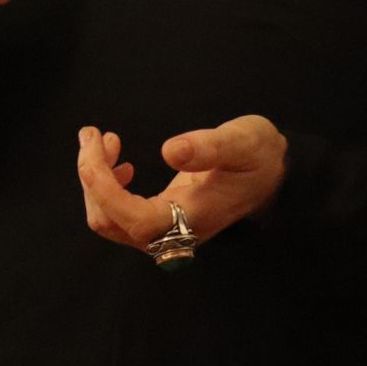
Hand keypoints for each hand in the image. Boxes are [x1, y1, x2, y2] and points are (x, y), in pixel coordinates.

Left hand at [75, 115, 288, 255]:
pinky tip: (120, 162)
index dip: (103, 186)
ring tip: (104, 140)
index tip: (95, 144)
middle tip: (94, 133)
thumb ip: (209, 147)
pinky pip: (119, 213)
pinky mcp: (161, 219)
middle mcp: (173, 233)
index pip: (132, 217)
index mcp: (191, 218)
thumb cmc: (259, 157)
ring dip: (96, 180)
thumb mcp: (242, 142)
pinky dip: (106, 185)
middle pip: (109, 222)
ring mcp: (165, 229)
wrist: (275, 175)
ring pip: (109, 220)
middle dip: (91, 177)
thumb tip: (170, 150)